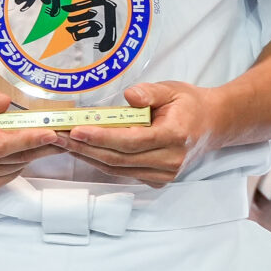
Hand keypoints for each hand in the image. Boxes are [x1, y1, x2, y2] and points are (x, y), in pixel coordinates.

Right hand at [0, 89, 64, 196]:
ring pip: (12, 169)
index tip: (51, 133)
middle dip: (39, 147)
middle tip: (61, 137)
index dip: (28, 140)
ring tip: (46, 143)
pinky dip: (17, 165)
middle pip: (11, 158)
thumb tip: (6, 103)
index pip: (0, 143)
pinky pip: (6, 178)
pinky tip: (20, 153)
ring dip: (31, 156)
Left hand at [63, 81, 225, 187]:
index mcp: (175, 135)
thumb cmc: (189, 104)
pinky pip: (124, 173)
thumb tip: (129, 96)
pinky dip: (102, 163)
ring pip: (119, 170)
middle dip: (86, 149)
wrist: (213, 125)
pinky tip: (85, 151)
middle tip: (58, 136)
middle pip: (120, 159)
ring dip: (89, 157)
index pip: (132, 141)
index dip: (102, 138)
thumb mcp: (172, 89)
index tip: (76, 130)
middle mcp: (170, 160)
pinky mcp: (158, 180)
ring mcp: (165, 174)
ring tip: (64, 143)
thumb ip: (150, 92)